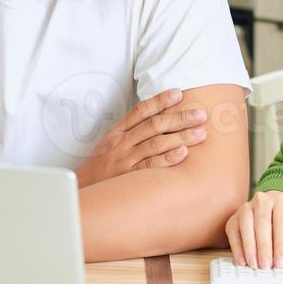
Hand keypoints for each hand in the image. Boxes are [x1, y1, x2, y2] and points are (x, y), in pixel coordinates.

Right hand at [74, 88, 207, 187]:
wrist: (81, 189)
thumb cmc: (100, 167)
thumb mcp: (109, 144)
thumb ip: (130, 132)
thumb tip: (157, 119)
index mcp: (117, 132)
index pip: (141, 111)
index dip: (160, 100)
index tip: (179, 93)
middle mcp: (121, 143)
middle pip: (154, 125)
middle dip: (180, 118)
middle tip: (201, 114)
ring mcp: (125, 160)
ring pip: (156, 144)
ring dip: (181, 136)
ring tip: (201, 133)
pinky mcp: (128, 178)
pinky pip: (150, 166)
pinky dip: (167, 158)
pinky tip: (183, 153)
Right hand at [224, 191, 282, 268]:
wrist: (270, 217)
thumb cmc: (282, 229)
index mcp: (280, 203)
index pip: (281, 222)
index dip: (280, 244)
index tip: (279, 262)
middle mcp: (261, 201)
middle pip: (262, 221)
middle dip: (263, 246)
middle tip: (266, 265)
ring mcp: (245, 209)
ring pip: (246, 225)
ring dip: (249, 247)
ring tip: (254, 264)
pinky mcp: (233, 220)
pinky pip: (233, 233)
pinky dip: (237, 248)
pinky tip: (243, 260)